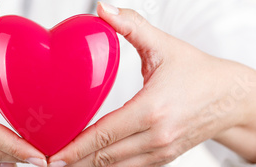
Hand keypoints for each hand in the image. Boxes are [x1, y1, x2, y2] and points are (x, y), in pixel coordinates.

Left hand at [47, 2, 255, 166]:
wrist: (232, 97)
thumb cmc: (199, 72)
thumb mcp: (163, 46)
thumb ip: (130, 26)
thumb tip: (102, 9)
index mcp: (152, 110)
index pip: (104, 135)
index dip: (75, 148)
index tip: (53, 157)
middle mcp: (157, 136)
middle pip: (106, 157)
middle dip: (76, 162)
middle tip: (49, 164)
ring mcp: (162, 151)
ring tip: (65, 166)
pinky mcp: (165, 157)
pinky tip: (92, 164)